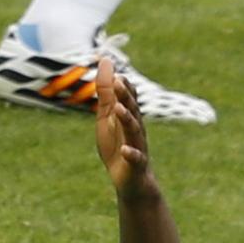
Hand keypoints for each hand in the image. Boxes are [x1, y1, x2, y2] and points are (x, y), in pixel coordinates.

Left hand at [94, 57, 152, 197]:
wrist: (130, 179)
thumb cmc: (117, 144)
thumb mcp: (107, 117)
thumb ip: (106, 93)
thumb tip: (106, 63)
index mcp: (128, 116)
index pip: (128, 97)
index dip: (122, 85)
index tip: (114, 72)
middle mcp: (135, 128)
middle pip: (132, 109)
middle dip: (125, 95)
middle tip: (117, 81)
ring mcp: (137, 145)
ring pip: (134, 130)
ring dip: (127, 118)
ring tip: (118, 109)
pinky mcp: (136, 164)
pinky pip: (136, 158)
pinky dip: (131, 153)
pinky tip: (125, 150)